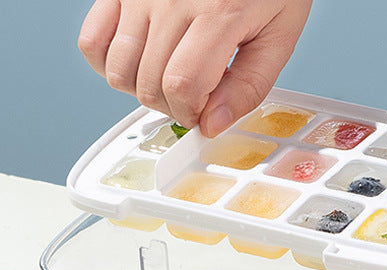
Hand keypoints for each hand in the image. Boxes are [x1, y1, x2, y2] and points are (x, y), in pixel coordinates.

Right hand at [79, 0, 312, 136]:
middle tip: (194, 100)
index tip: (205, 115)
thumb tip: (212, 124)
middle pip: (149, 84)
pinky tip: (140, 65)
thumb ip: (249, 86)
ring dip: (144, 92)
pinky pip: (92, 40)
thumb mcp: (279, 35)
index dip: (192, 114)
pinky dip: (108, 65)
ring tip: (170, 83)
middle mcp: (171, 1)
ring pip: (118, 69)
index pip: (182, 86)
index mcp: (217, 14)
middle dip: (173, 109)